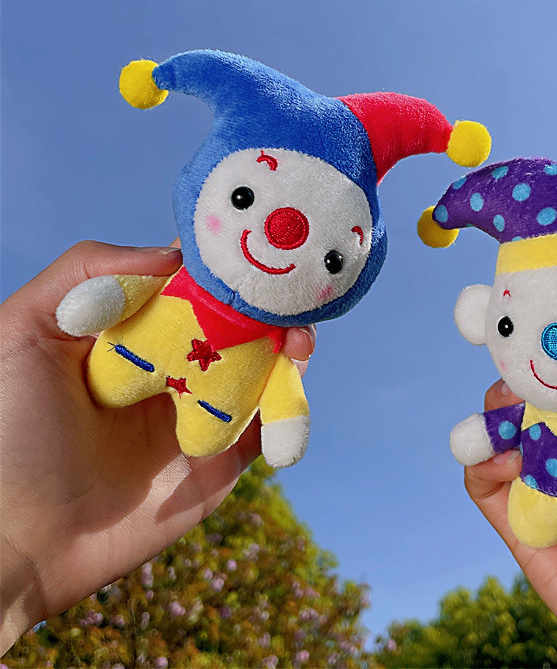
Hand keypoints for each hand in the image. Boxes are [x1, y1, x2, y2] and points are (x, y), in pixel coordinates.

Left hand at [0, 241, 315, 652]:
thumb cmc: (9, 432)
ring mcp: (204, 410)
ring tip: (297, 343)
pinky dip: (291, 402)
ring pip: (266, 366)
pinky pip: (270, 423)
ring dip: (292, 346)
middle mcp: (175, 364)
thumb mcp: (22, 332)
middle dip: (270, 303)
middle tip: (287, 299)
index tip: (251, 247)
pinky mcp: (224, 456)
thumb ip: (84, 273)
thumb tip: (174, 256)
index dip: (224, 263)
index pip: (193, 282)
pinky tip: (291, 383)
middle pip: (240, 320)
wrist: (21, 541)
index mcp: (136, 330)